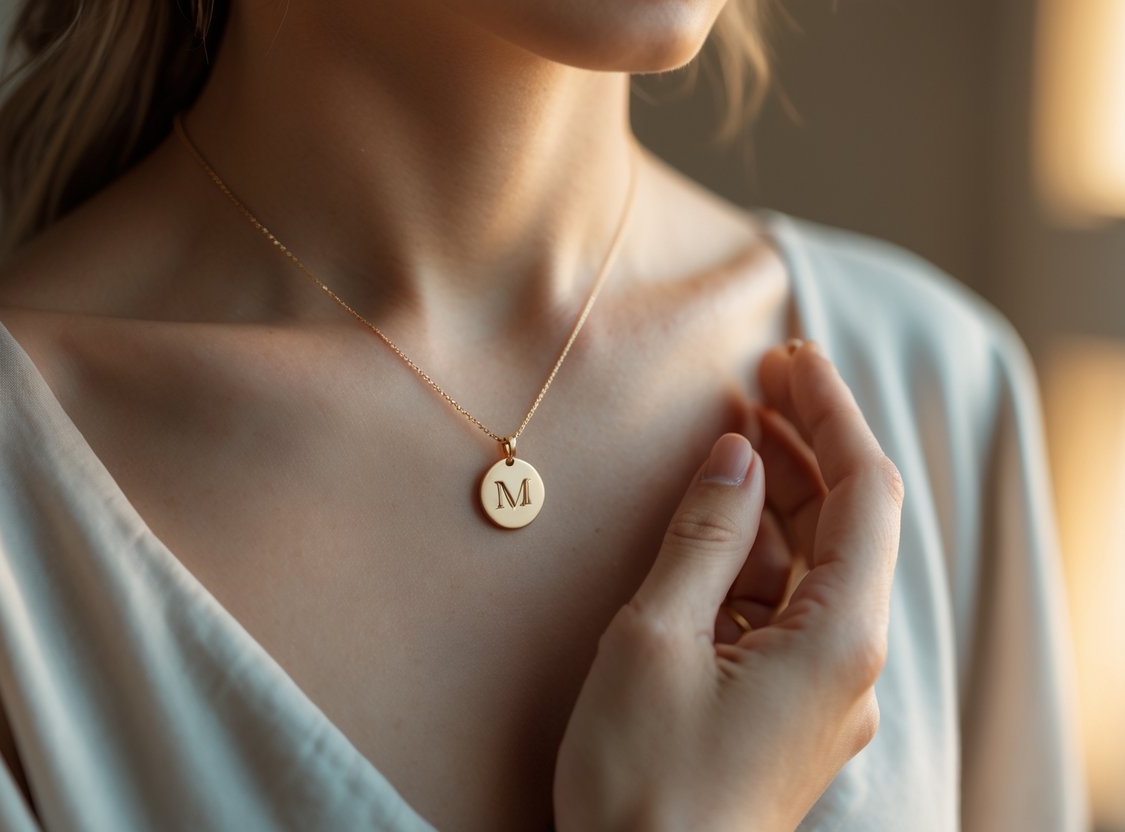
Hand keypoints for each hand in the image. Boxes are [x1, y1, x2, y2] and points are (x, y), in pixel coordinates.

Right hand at [552, 340, 903, 830]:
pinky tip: (723, 522)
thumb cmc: (643, 786)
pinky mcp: (790, 708)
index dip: (830, 414)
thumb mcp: (654, 641)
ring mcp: (824, 690)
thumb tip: (735, 455)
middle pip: (851, 523)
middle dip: (808, 444)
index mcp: (839, 639)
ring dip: (783, 496)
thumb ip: (704, 539)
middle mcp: (850, 662)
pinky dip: (761, 554)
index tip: (789, 357)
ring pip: (820, 565)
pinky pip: (790, 608)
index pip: (865, 493)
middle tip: (760, 379)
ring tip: (737, 435)